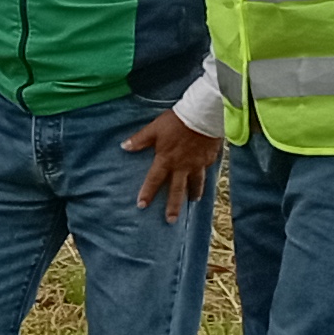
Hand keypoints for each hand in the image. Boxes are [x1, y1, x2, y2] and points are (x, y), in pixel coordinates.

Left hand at [123, 107, 221, 221]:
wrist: (203, 114)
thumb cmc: (177, 121)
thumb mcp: (155, 128)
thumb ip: (140, 139)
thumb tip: (124, 147)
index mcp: (166, 160)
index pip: (154, 180)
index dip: (147, 193)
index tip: (141, 206)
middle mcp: (182, 166)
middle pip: (177, 190)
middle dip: (173, 207)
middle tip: (170, 220)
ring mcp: (197, 164)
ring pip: (196, 184)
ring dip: (194, 193)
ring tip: (193, 201)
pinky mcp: (209, 159)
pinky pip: (206, 171)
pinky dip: (205, 177)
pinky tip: (204, 179)